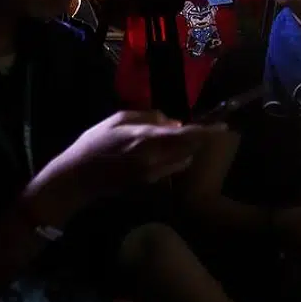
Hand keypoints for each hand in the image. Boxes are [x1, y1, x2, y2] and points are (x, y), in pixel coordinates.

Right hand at [29, 111, 219, 222]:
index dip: (207, 131)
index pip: (186, 135)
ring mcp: (153, 175)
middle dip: (199, 140)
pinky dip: (174, 159)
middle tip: (204, 129)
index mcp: (147, 140)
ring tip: (176, 139)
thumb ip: (149, 117)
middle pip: (189, 149)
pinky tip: (162, 152)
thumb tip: (174, 122)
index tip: (223, 127)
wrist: (77, 178)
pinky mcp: (149, 185)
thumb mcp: (119, 119)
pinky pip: (171, 169)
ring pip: (182, 161)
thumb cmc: (95, 143)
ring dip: (186, 150)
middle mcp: (155, 159)